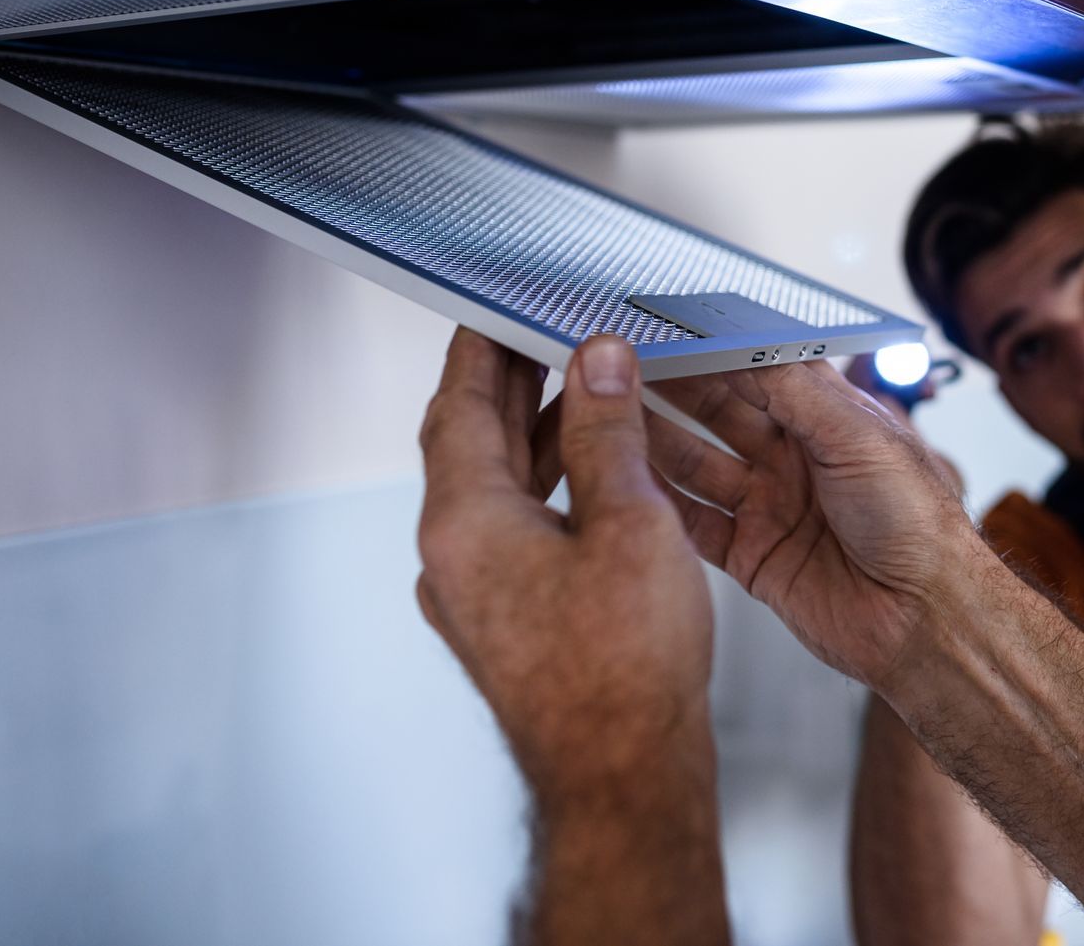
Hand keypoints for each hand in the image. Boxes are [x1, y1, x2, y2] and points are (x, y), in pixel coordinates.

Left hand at [415, 329, 713, 798]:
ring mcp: (476, 594)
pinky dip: (548, 486)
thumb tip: (599, 365)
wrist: (624, 777)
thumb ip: (609, 433)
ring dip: (536, 434)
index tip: (503, 306)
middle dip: (511, 383)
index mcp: (465, 522)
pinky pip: (516, 528)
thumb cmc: (623, 672)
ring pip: (496, 487)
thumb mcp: (629, 522)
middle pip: (472, 442)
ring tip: (589, 393)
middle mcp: (454, 556)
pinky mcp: (507, 620)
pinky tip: (597, 477)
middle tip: (550, 334)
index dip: (484, 346)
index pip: (461, 404)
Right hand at [644, 360, 978, 692]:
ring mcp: (771, 506)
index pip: (757, 370)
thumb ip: (796, 390)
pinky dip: (659, 502)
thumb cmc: (918, 523)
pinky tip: (624, 478)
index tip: (666, 331)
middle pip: (719, 412)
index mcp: (829, 419)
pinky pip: (693, 522)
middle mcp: (796, 458)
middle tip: (620, 363)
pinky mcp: (752, 555)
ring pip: (696, 463)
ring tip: (606, 410)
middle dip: (671, 387)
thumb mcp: (859, 435)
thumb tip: (743, 342)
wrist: (925, 618)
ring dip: (654, 439)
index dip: (712, 350)